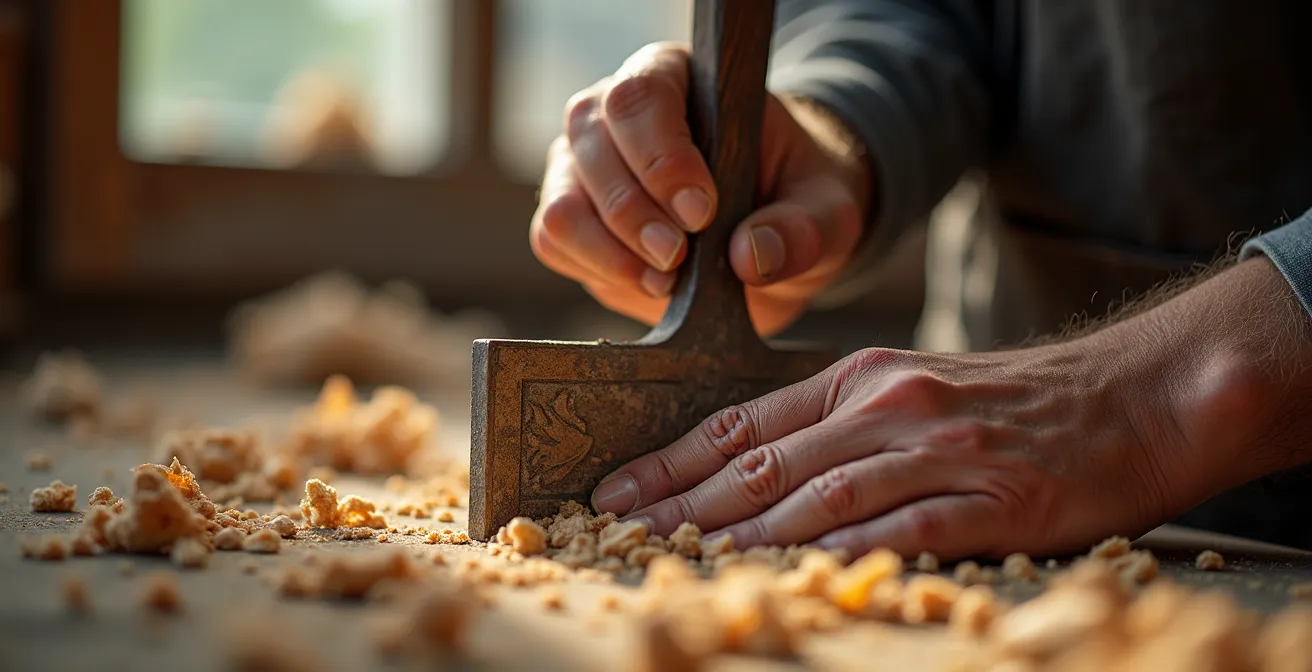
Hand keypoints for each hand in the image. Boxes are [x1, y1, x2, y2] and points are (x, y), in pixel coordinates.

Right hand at [529, 42, 869, 335]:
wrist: (778, 231)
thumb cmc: (800, 198)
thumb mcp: (827, 210)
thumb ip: (803, 230)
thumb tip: (751, 256)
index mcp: (679, 80)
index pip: (640, 97)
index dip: (661, 157)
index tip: (701, 213)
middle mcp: (615, 115)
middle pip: (590, 145)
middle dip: (632, 213)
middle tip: (678, 258)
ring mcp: (584, 167)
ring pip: (562, 203)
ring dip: (609, 251)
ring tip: (667, 282)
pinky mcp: (573, 221)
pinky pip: (554, 244)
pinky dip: (598, 271)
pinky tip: (650, 288)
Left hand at [589, 337, 1199, 560]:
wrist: (1130, 396)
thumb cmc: (1008, 401)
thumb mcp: (908, 388)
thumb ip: (833, 425)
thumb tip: (750, 470)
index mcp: (859, 379)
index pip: (743, 421)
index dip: (674, 460)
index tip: (617, 489)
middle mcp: (889, 407)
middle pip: (766, 462)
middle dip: (686, 504)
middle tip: (625, 533)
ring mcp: (940, 451)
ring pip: (823, 495)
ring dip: (750, 533)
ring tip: (691, 561)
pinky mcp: (993, 498)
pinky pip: (909, 526)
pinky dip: (852, 548)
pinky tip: (807, 568)